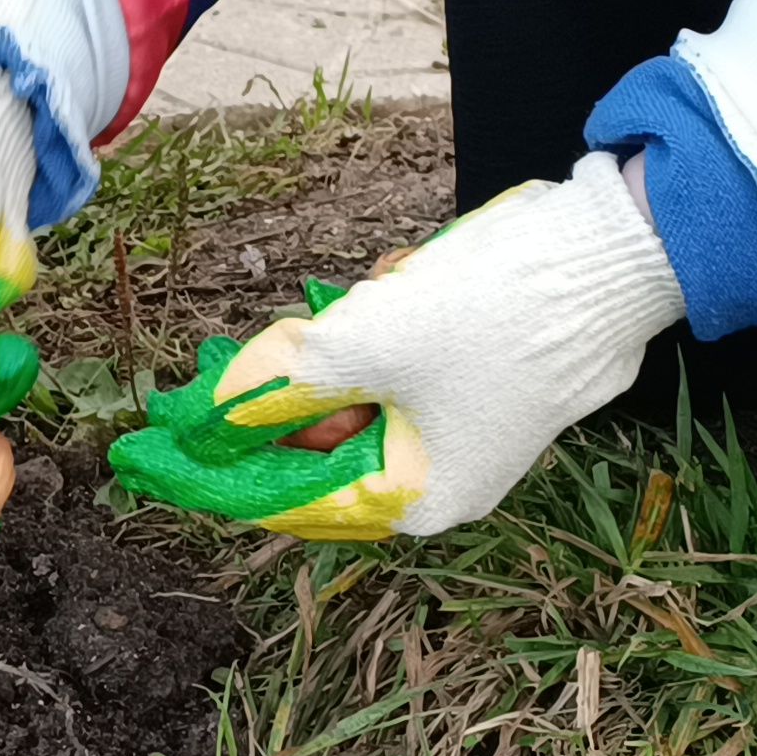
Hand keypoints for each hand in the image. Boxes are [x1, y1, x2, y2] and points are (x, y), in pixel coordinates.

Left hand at [110, 153, 686, 538]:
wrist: (615, 254)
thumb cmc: (492, 313)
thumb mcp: (361, 347)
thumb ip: (277, 391)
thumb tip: (210, 424)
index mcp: (411, 501)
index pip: (280, 498)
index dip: (206, 474)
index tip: (141, 459)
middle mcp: (435, 484)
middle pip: (311, 449)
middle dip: (278, 395)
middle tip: (227, 364)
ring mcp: (458, 434)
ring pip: (352, 400)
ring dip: (339, 349)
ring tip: (375, 294)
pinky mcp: (474, 385)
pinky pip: (394, 368)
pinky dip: (381, 330)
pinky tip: (404, 284)